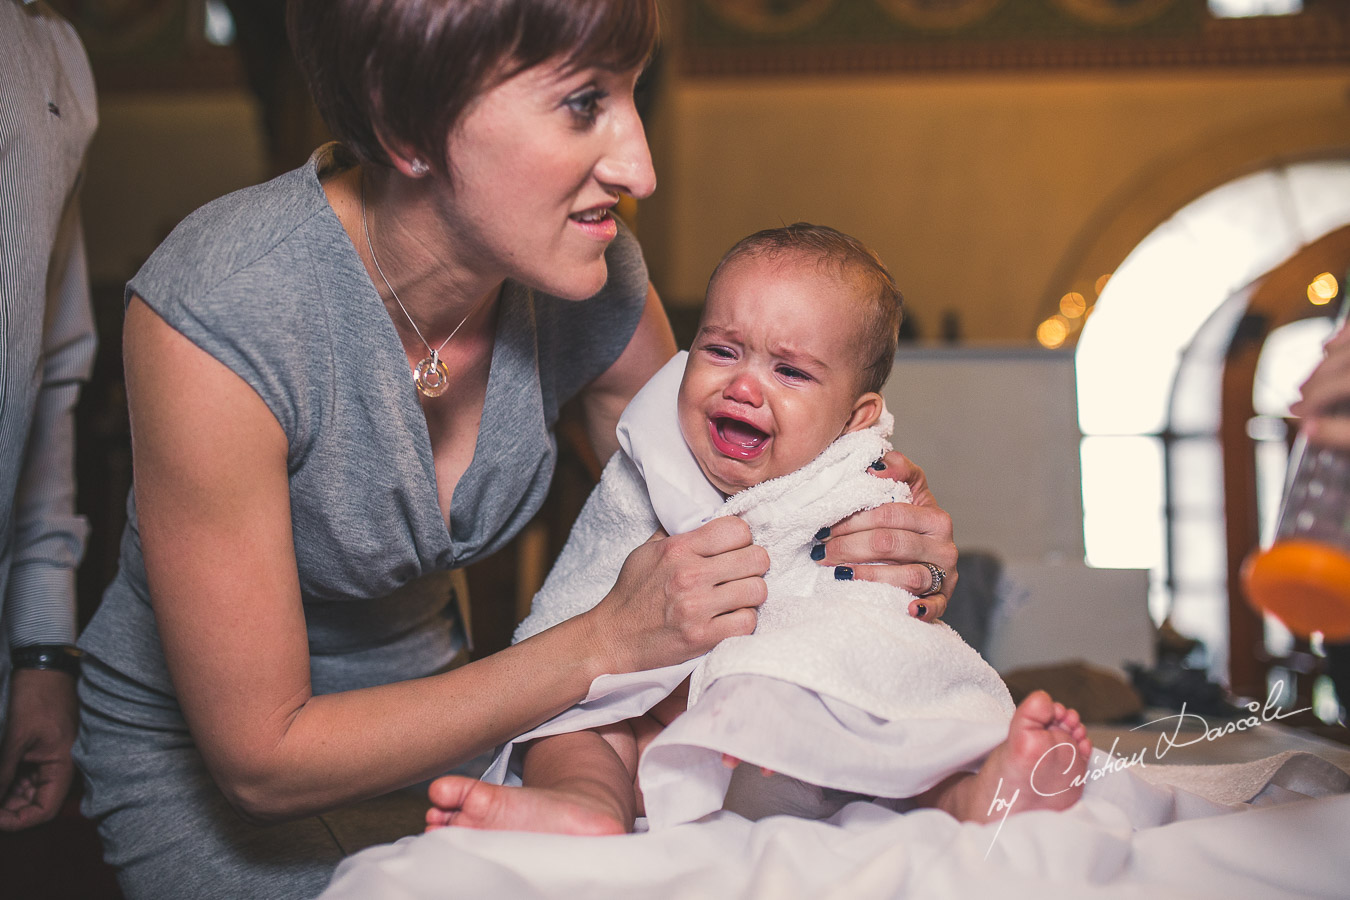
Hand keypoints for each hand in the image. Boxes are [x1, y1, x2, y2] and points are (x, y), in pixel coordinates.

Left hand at [0, 668, 77, 830]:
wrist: (45, 666)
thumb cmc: (38, 696)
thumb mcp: (17, 737)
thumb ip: (4, 772)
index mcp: (61, 766)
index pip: (44, 811)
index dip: (16, 822)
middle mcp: (57, 767)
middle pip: (33, 805)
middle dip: (7, 810)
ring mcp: (47, 759)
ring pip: (24, 792)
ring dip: (4, 796)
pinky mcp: (37, 750)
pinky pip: (21, 776)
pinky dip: (6, 781)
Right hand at [587, 517, 768, 672]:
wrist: (614, 639)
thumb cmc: (632, 594)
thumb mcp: (646, 552)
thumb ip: (677, 533)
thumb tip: (705, 516)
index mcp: (677, 549)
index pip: (737, 529)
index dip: (742, 539)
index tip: (736, 550)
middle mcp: (689, 575)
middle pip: (756, 558)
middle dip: (754, 566)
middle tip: (742, 574)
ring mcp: (697, 607)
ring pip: (757, 590)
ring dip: (751, 595)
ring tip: (737, 598)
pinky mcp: (702, 637)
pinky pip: (747, 622)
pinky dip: (743, 621)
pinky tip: (730, 619)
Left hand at [812, 450, 956, 620]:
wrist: (928, 560)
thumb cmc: (909, 524)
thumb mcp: (908, 491)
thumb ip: (897, 468)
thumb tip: (876, 463)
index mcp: (934, 517)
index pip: (889, 514)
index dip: (852, 520)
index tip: (824, 526)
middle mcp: (943, 545)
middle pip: (889, 543)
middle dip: (849, 546)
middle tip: (820, 551)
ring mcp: (943, 574)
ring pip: (907, 575)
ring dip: (867, 575)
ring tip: (838, 574)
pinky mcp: (942, 600)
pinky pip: (935, 606)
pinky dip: (922, 608)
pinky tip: (906, 608)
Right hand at [1291, 323, 1349, 450]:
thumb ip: (1342, 433)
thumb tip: (1306, 430)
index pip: (1336, 385)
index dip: (1312, 401)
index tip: (1298, 416)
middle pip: (1338, 364)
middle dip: (1314, 384)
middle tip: (1299, 402)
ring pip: (1344, 344)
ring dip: (1324, 362)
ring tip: (1311, 380)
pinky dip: (1341, 335)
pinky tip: (1328, 345)